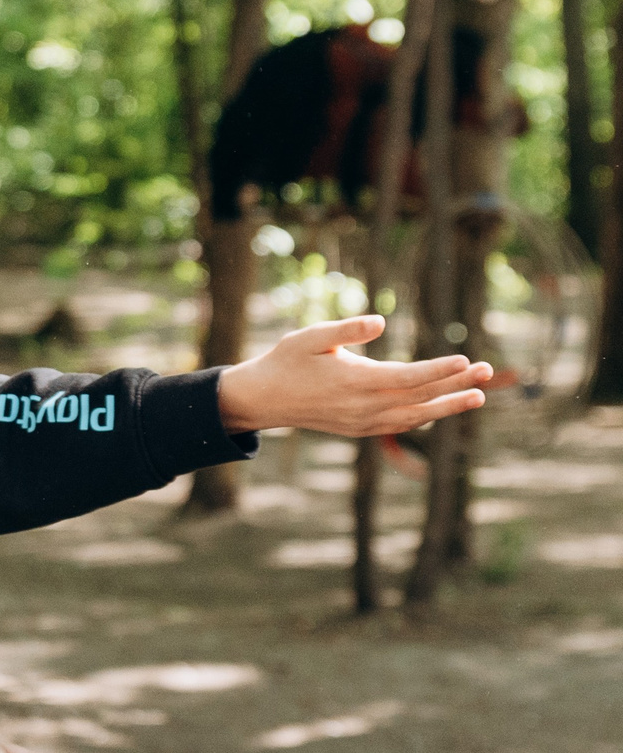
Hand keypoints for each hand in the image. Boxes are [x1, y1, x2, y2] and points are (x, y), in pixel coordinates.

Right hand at [215, 315, 490, 436]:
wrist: (264, 399)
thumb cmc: (286, 361)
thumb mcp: (309, 336)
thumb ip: (347, 328)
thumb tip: (381, 322)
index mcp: (353, 382)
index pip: (408, 378)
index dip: (439, 370)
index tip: (465, 360)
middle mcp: (363, 407)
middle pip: (420, 398)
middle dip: (456, 385)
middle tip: (487, 373)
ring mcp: (363, 423)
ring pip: (416, 417)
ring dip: (449, 406)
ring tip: (478, 395)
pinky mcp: (361, 429)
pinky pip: (401, 424)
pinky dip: (426, 417)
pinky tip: (442, 407)